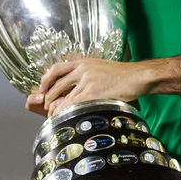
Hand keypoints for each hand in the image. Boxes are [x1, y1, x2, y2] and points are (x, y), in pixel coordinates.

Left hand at [25, 56, 153, 117]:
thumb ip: (88, 76)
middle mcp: (83, 69)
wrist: (138, 76)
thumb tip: (77, 88)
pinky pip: (74, 103)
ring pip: (64, 95)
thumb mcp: (101, 69)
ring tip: (53, 114)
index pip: (57, 68)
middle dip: (48, 96)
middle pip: (57, 82)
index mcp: (84, 62)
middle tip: (45, 106)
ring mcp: (87, 80)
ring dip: (56, 106)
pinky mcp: (93, 92)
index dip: (46, 79)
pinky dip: (67, 111)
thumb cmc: (124, 76)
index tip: (41, 88)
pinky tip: (65, 117)